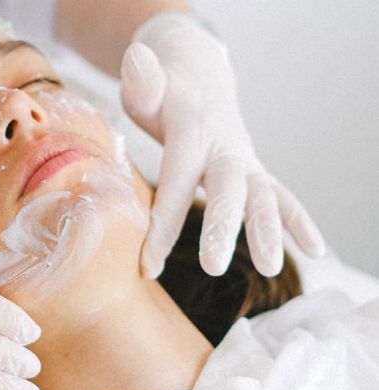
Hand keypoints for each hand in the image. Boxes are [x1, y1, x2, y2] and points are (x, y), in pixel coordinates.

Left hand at [120, 13, 325, 277]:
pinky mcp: (253, 170)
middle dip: (222, 226)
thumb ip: (142, 80)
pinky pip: (280, 196)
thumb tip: (136, 59)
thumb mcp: (146, 85)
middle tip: (213, 266)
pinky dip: (298, 221)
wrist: (199, 78)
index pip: (175, 181)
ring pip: (262, 195)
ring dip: (268, 230)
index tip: (148, 264)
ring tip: (271, 268)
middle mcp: (224, 146)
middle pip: (226, 188)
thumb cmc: (162, 94)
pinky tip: (315, 250)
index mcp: (191, 131)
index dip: (161, 224)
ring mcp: (244, 158)